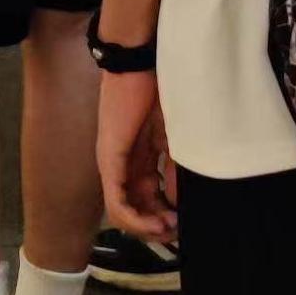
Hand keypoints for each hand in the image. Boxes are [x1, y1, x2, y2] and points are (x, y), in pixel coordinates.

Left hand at [99, 67, 177, 245]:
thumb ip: (175, 171)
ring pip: (123, 213)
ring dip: (147, 227)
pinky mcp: (109, 162)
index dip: (166, 218)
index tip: (186, 224)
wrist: (139, 63)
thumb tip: (178, 203)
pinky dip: (135, 219)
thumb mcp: (174, 138)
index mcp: (139, 161)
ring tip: (168, 229)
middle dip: (158, 228)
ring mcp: (113, 166)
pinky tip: (155, 223)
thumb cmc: (159, 92)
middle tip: (179, 232)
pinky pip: (116, 202)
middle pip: (135, 212)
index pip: (148, 202)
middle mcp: (123, 168)